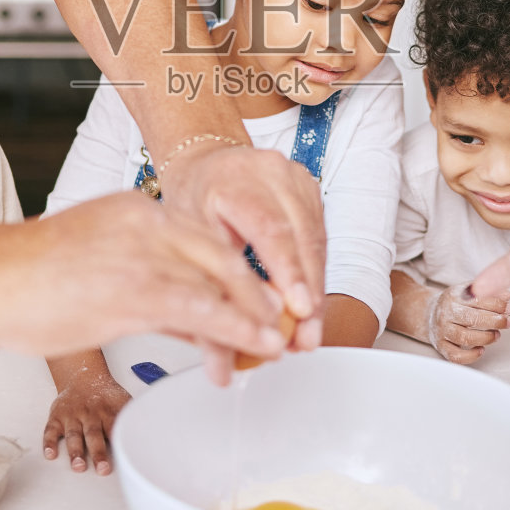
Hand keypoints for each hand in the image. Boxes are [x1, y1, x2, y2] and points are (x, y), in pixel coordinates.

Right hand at [0, 191, 286, 374]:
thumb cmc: (29, 278)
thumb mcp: (101, 266)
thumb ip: (152, 287)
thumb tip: (197, 321)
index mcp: (138, 209)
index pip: (208, 237)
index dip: (241, 273)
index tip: (258, 299)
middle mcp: (148, 221)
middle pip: (226, 255)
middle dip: (259, 294)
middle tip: (280, 324)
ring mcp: (142, 253)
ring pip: (220, 281)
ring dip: (255, 317)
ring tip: (276, 343)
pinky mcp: (133, 290)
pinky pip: (200, 309)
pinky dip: (236, 329)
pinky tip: (254, 346)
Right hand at [42, 367, 132, 475]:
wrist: (83, 376)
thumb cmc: (105, 396)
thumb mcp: (122, 401)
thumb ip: (133, 416)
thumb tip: (154, 431)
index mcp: (108, 411)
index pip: (115, 427)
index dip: (119, 441)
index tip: (126, 456)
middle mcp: (90, 414)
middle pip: (94, 434)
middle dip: (98, 452)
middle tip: (102, 469)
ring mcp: (72, 416)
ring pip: (73, 434)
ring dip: (75, 451)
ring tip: (78, 466)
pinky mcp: (57, 417)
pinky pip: (50, 430)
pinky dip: (49, 443)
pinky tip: (51, 455)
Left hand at [159, 144, 327, 347]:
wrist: (206, 163)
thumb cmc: (193, 198)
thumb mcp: (190, 240)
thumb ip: (213, 289)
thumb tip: (228, 346)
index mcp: (234, 180)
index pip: (269, 229)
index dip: (288, 271)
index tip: (298, 309)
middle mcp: (270, 173)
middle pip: (301, 237)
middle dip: (307, 293)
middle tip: (306, 336)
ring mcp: (296, 178)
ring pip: (316, 241)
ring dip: (315, 290)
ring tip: (309, 331)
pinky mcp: (311, 190)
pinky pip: (320, 237)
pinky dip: (314, 274)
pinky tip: (309, 306)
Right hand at [425, 284, 509, 364]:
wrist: (427, 314)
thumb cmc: (453, 304)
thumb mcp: (467, 292)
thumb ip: (487, 292)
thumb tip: (508, 295)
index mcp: (453, 296)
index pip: (477, 299)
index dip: (496, 304)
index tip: (507, 308)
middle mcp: (446, 313)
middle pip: (472, 319)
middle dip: (495, 321)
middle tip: (507, 322)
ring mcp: (442, 331)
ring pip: (465, 338)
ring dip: (486, 338)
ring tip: (497, 335)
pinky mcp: (441, 346)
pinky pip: (456, 356)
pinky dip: (471, 356)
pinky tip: (481, 350)